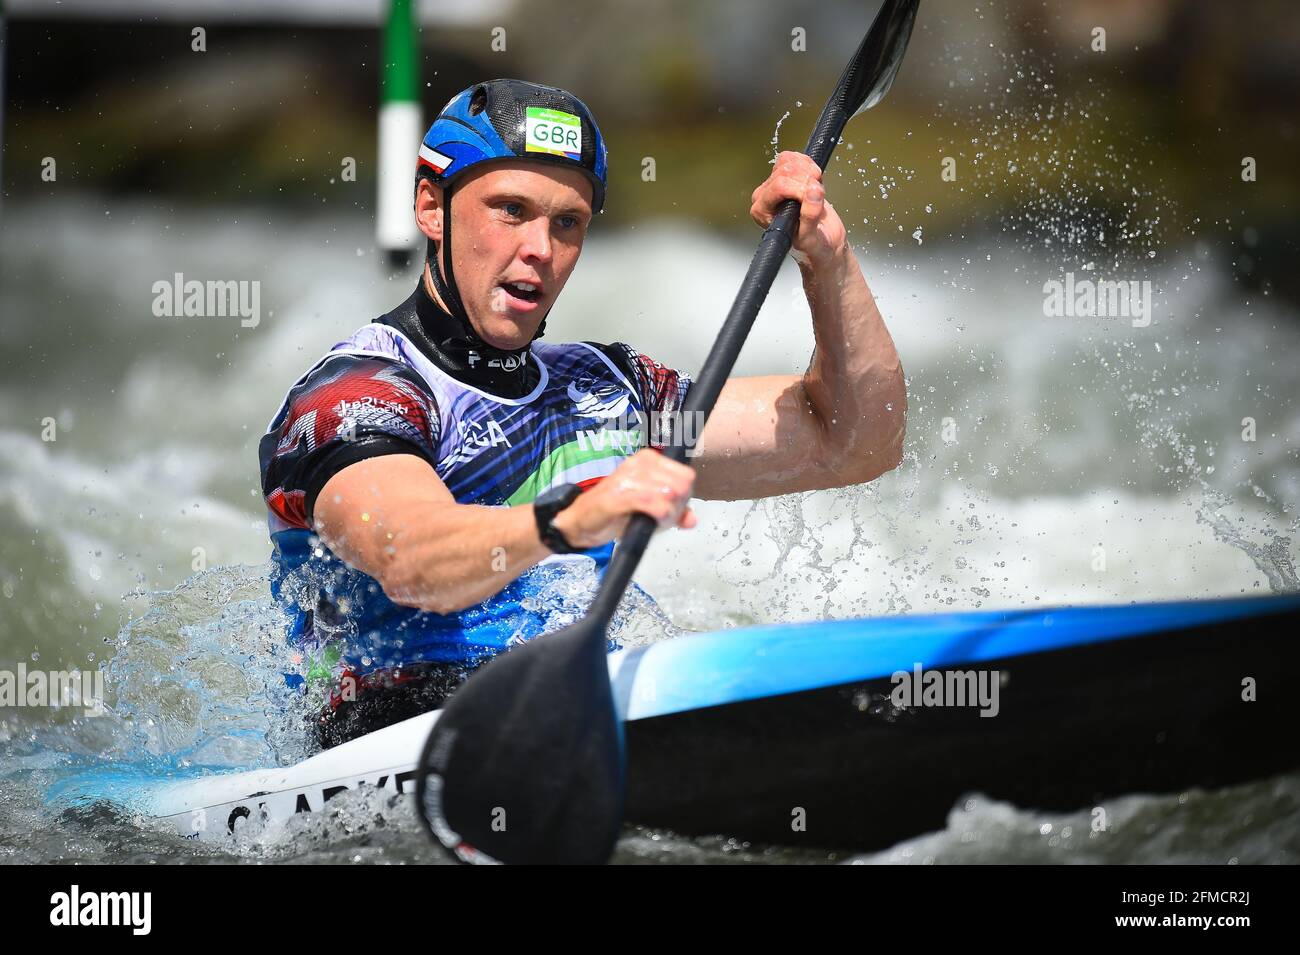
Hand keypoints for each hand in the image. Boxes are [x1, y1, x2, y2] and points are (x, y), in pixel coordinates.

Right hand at [551, 449, 696, 548]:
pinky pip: (652, 502)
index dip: (685, 497)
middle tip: (664, 518)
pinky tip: (651, 520)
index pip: (686, 475)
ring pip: (669, 494)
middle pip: (681, 485)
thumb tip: (692, 519)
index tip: (672, 509)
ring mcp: (628, 478)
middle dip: (678, 507)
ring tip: (654, 521)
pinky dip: (657, 515)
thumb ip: (672, 511)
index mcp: (648, 460)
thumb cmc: (614, 512)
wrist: (581, 520)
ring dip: (667, 514)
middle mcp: (639, 464)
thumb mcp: (649, 508)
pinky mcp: (618, 495)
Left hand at [750, 151, 847, 268]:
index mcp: (762, 212)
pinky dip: (809, 165)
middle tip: (817, 197)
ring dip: (810, 173)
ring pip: (790, 161)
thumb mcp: (810, 236)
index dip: (801, 189)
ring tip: (816, 193)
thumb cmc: (812, 246)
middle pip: (786, 170)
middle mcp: (765, 196)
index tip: (813, 200)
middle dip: (807, 181)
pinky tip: (814, 182)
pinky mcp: (787, 175)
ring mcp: (775, 184)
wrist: (823, 241)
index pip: (780, 186)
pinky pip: (795, 157)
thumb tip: (813, 191)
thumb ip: (810, 216)